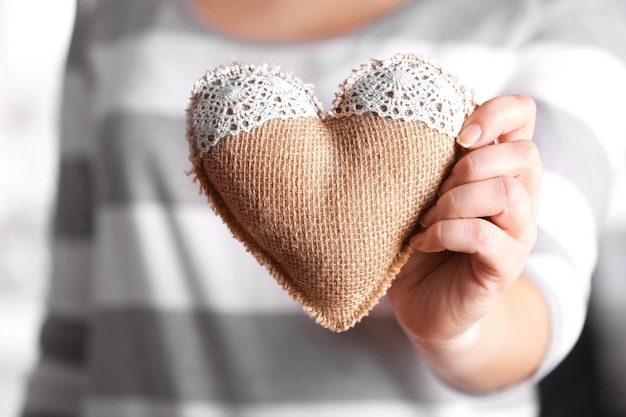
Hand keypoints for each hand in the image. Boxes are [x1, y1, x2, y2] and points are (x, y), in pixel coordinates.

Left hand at [387, 95, 546, 389]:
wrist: (422, 303)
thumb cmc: (419, 238)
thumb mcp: (421, 192)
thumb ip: (428, 160)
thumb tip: (400, 121)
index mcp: (501, 168)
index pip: (524, 116)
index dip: (496, 113)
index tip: (459, 135)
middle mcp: (521, 197)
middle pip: (524, 154)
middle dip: (469, 165)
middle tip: (434, 190)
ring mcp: (518, 234)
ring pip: (504, 193)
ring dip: (454, 201)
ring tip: (426, 219)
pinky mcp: (505, 267)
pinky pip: (482, 236)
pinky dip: (444, 233)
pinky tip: (422, 242)